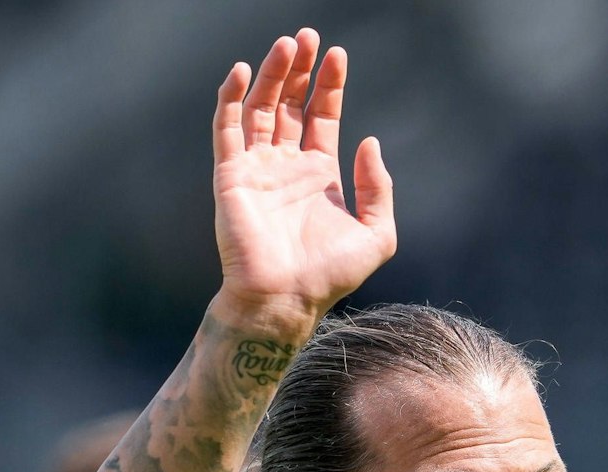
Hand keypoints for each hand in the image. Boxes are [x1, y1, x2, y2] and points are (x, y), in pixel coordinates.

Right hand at [212, 29, 396, 326]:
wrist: (285, 298)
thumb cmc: (329, 275)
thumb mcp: (377, 234)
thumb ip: (380, 189)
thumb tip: (370, 142)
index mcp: (319, 175)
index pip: (321, 116)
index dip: (329, 85)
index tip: (337, 55)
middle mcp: (286, 167)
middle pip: (290, 105)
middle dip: (298, 71)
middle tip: (307, 37)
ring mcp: (256, 169)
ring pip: (260, 109)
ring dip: (270, 75)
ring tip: (285, 45)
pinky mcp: (231, 176)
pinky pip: (227, 129)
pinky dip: (232, 99)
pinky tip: (243, 71)